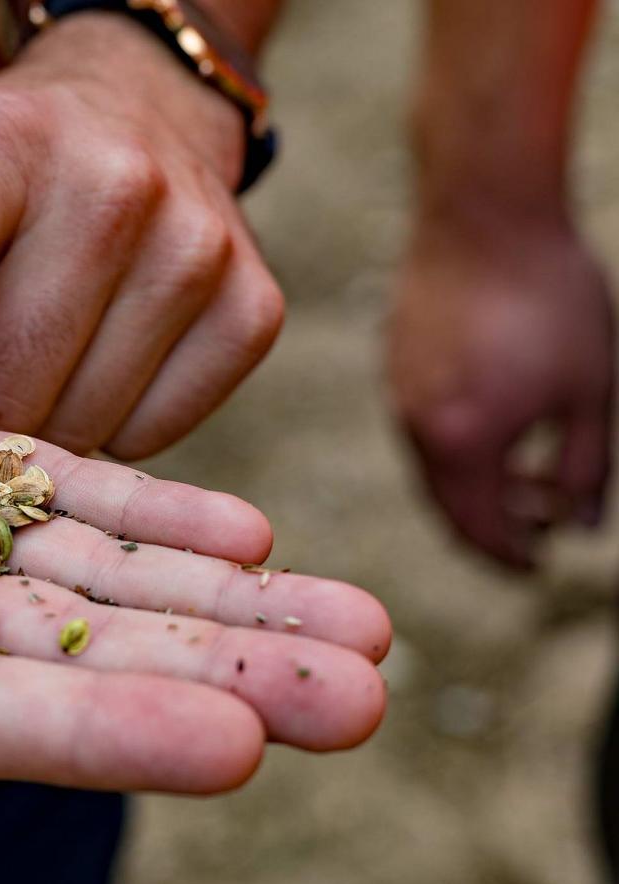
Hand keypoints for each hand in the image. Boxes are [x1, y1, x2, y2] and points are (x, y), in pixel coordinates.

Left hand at [0, 14, 283, 512]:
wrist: (131, 122)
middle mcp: (107, 183)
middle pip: (8, 383)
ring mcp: (196, 245)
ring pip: (85, 426)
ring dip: (30, 450)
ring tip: (4, 398)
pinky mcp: (253, 307)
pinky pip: (157, 435)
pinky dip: (105, 443)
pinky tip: (76, 388)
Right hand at [0, 284, 386, 792]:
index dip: (86, 725)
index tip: (227, 738)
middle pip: (62, 658)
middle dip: (210, 679)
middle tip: (364, 692)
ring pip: (86, 578)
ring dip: (223, 603)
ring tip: (362, 624)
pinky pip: (51, 491)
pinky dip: (150, 513)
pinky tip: (249, 538)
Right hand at [390, 216, 614, 566]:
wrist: (484, 215)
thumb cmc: (549, 297)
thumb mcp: (590, 393)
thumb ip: (586, 468)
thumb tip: (582, 524)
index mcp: (463, 443)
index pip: (482, 530)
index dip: (513, 557)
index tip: (543, 565)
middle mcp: (419, 429)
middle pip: (449, 509)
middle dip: (493, 531)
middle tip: (538, 535)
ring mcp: (400, 396)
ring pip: (435, 469)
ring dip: (479, 487)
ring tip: (531, 478)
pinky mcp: (396, 366)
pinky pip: (424, 430)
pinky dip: (459, 448)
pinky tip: (500, 427)